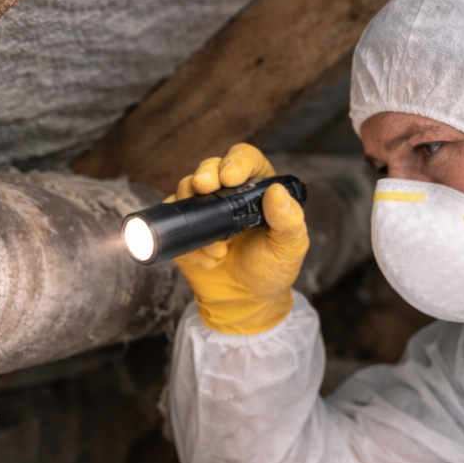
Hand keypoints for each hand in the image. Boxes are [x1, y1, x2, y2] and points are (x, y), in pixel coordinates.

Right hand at [170, 143, 307, 334]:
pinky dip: (186, 237)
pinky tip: (207, 258)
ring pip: (187, 189)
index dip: (235, 161)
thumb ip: (289, 220)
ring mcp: (204, 211)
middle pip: (210, 167)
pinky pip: (174, 220)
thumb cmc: (272, 271)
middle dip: (205, 173)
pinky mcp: (186, 230)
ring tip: (219, 246)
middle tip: (204, 186)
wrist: (246, 303)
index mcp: (258, 189)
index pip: (245, 160)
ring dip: (196, 209)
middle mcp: (229, 194)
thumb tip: (276, 191)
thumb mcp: (289, 247)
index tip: (231, 177)